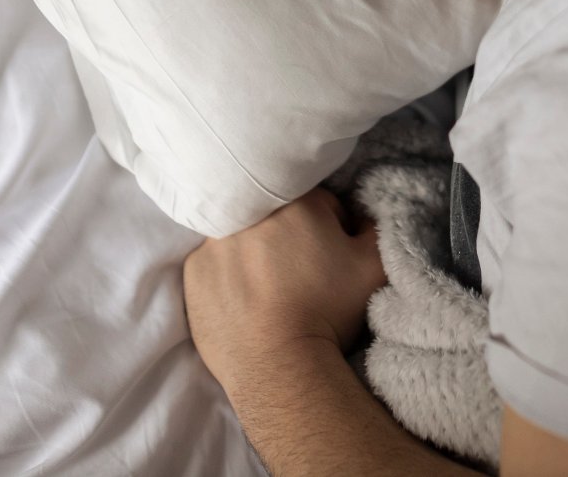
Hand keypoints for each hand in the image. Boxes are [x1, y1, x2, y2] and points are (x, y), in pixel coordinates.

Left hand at [183, 188, 386, 393]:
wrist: (279, 366)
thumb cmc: (328, 312)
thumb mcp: (374, 266)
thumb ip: (374, 227)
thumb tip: (359, 217)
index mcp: (297, 201)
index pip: (321, 204)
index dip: (331, 232)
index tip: (331, 260)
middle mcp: (250, 212)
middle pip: (279, 217)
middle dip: (291, 239)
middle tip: (302, 277)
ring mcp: (214, 240)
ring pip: (244, 238)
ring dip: (257, 254)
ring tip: (273, 293)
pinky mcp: (193, 270)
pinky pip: (217, 263)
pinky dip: (229, 277)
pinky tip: (246, 303)